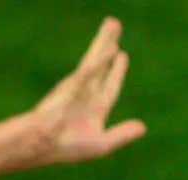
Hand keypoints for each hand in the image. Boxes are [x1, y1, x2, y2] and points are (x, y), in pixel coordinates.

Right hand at [29, 17, 147, 165]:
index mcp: (95, 108)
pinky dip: (100, 61)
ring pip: (95, 59)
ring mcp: (78, 87)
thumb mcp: (102, 144)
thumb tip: (143, 127)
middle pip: (102, 64)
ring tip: (112, 23)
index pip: (110, 85)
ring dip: (104, 41)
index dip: (116, 71)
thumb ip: (122, 134)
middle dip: (108, 44)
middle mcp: (86, 93)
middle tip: (114, 24)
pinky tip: (111, 48)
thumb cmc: (67, 148)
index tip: (121, 55)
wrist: (44, 146)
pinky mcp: (71, 87)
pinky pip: (88, 71)